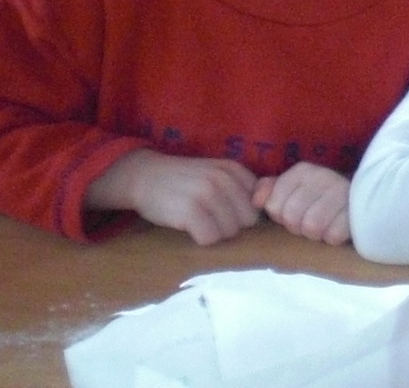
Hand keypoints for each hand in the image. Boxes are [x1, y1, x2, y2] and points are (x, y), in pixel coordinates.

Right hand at [89, 150, 259, 245]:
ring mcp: (207, 194)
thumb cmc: (183, 180)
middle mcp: (223, 178)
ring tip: (198, 221)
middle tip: (209, 219)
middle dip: (231, 226)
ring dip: (215, 233)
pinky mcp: (190, 211)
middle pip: (247, 221)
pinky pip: (210, 239)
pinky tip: (189, 228)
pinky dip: (201, 239)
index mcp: (233, 168)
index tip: (225, 212)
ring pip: (230, 232)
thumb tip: (264, 208)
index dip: (242, 213)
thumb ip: (239, 187)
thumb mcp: (215, 174)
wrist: (144, 176)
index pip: (257, 203)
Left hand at [252, 162, 351, 244]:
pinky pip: (333, 236)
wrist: (366, 199)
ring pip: (312, 227)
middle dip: (299, 227)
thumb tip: (256, 202)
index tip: (294, 212)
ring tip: (325, 225)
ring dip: (317, 234)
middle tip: (311, 222)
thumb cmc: (320, 199)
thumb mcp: (293, 191)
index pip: (274, 206)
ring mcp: (342, 192)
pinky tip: (339, 228)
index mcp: (302, 171)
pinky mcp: (358, 210)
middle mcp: (322, 176)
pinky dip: (334, 238)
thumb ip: (270, 192)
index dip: (281, 217)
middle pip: (292, 219)